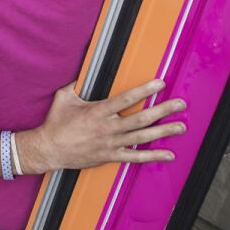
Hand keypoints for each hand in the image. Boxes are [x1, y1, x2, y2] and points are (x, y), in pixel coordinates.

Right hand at [18, 79, 185, 172]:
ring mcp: (110, 144)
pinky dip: (153, 156)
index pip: (126, 99)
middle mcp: (107, 128)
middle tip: (180, 104)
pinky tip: (168, 154)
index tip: (161, 83)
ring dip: (164, 131)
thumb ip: (77, 84)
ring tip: (181, 127)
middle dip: (163, 110)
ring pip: (142, 137)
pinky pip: (135, 157)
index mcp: (98, 111)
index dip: (145, 90)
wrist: (48, 149)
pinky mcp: (110, 156)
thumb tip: (85, 72)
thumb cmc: (56, 123)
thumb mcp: (64, 97)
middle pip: (141, 119)